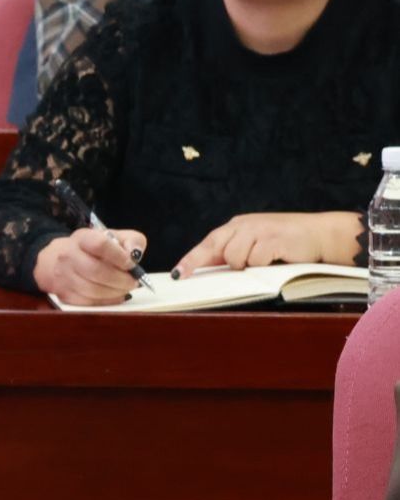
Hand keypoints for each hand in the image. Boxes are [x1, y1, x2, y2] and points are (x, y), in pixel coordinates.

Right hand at [32, 226, 149, 304]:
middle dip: (121, 280)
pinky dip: (107, 301)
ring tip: (124, 288)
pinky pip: (89, 302)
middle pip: (96, 271)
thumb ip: (132, 240)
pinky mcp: (64, 294)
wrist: (61, 259)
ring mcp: (63, 276)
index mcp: (82, 238)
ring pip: (93, 290)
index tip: (131, 264)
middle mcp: (67, 255)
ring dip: (115, 292)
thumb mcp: (114, 237)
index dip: (120, 257)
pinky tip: (114, 294)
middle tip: (133, 282)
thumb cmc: (93, 249)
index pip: (100, 245)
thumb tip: (134, 254)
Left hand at [172, 212, 364, 277]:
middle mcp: (244, 225)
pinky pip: (256, 259)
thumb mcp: (256, 243)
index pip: (208, 243)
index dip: (191, 259)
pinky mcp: (273, 239)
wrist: (321, 234)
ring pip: (235, 257)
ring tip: (266, 261)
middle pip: (216, 249)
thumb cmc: (286, 243)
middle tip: (225, 270)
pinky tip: (277, 258)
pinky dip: (264, 264)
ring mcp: (258, 230)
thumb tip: (207, 270)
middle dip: (217, 263)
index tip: (178, 275)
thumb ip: (234, 252)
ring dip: (248, 265)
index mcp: (236, 227)